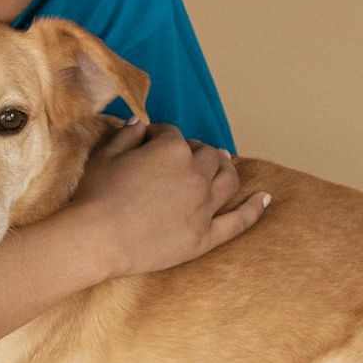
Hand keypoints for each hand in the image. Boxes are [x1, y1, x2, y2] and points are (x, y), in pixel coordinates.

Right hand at [69, 120, 269, 278]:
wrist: (97, 239)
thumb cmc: (96, 194)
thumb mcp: (106, 156)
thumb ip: (127, 135)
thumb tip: (140, 123)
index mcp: (171, 150)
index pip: (170, 133)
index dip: (158, 135)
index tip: (147, 142)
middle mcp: (195, 174)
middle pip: (206, 154)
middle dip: (195, 150)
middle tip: (184, 155)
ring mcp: (204, 206)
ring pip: (228, 179)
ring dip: (227, 168)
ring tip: (223, 164)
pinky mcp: (206, 235)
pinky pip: (239, 220)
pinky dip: (255, 208)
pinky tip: (265, 198)